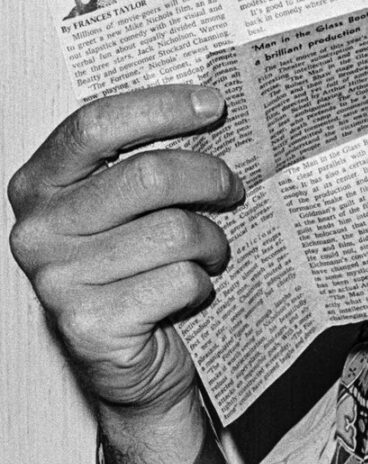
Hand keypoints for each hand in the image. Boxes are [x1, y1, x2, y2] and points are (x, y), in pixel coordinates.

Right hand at [8, 86, 243, 429]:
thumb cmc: (140, 263)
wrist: (132, 360)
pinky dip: (202, 281)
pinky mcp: (90, 325)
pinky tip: (193, 289)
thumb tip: (212, 106)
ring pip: (174, 229)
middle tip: (234, 189)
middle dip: (209, 177)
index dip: (160, 106)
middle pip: (148, 175)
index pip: (95, 124)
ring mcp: (58, 280)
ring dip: (212, 239)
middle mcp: (37, 229)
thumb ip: (149, 157)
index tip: (214, 103)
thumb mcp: (132, 203)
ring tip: (212, 250)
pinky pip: (179, 279)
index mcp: (40, 183)